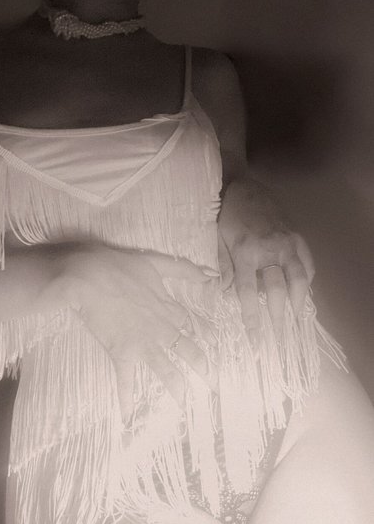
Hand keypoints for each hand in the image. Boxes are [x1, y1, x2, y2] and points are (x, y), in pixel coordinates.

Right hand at [54, 244, 217, 420]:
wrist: (88, 276)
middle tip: (214, 384)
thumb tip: (213, 274)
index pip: (193, 323)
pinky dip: (127, 399)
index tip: (217, 345)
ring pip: (166, 370)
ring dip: (175, 387)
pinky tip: (128, 417)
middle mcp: (162, 329)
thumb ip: (184, 269)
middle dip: (203, 368)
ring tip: (183, 404)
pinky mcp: (122, 353)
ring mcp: (143, 343)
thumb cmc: (119, 266)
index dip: (206, 334)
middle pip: (188, 351)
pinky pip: (126, 380)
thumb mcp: (155, 262)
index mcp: (168, 307)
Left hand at [217, 180, 314, 345]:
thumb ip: (223, 267)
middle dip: (278, 316)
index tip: (255, 338)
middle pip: (277, 290)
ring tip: (297, 318)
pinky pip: (307, 263)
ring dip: (299, 301)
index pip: (247, 292)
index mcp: (245, 252)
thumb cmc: (226, 215)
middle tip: (279, 336)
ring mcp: (287, 242)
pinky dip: (307, 279)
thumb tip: (226, 294)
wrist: (242, 186)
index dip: (251, 317)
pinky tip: (303, 291)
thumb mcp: (216, 240)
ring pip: (299, 278)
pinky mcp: (297, 236)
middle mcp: (269, 250)